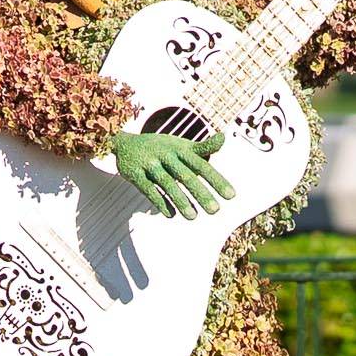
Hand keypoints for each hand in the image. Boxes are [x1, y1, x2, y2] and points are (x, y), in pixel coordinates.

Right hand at [111, 130, 234, 218]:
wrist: (125, 144)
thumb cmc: (161, 147)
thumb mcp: (181, 145)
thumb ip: (203, 147)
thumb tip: (223, 137)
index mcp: (180, 149)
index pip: (202, 165)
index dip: (216, 180)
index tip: (231, 196)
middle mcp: (166, 155)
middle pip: (186, 176)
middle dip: (200, 193)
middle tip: (215, 210)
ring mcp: (149, 164)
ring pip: (167, 183)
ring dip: (180, 200)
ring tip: (193, 217)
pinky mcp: (135, 174)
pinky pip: (148, 189)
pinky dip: (160, 202)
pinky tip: (171, 215)